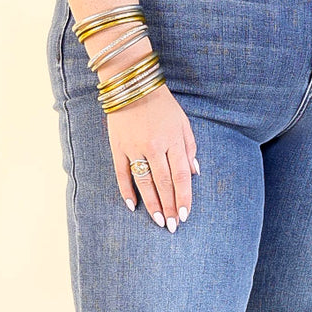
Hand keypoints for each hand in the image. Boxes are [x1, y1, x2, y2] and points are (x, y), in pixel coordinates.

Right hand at [105, 79, 198, 232]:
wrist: (131, 85)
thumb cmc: (162, 105)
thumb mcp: (183, 122)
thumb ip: (189, 148)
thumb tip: (194, 173)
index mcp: (172, 140)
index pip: (180, 177)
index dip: (183, 198)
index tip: (185, 215)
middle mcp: (154, 146)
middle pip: (164, 184)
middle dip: (169, 207)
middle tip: (173, 226)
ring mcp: (134, 148)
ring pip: (144, 183)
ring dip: (152, 205)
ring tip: (158, 221)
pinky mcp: (117, 147)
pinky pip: (122, 174)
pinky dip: (126, 191)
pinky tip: (132, 206)